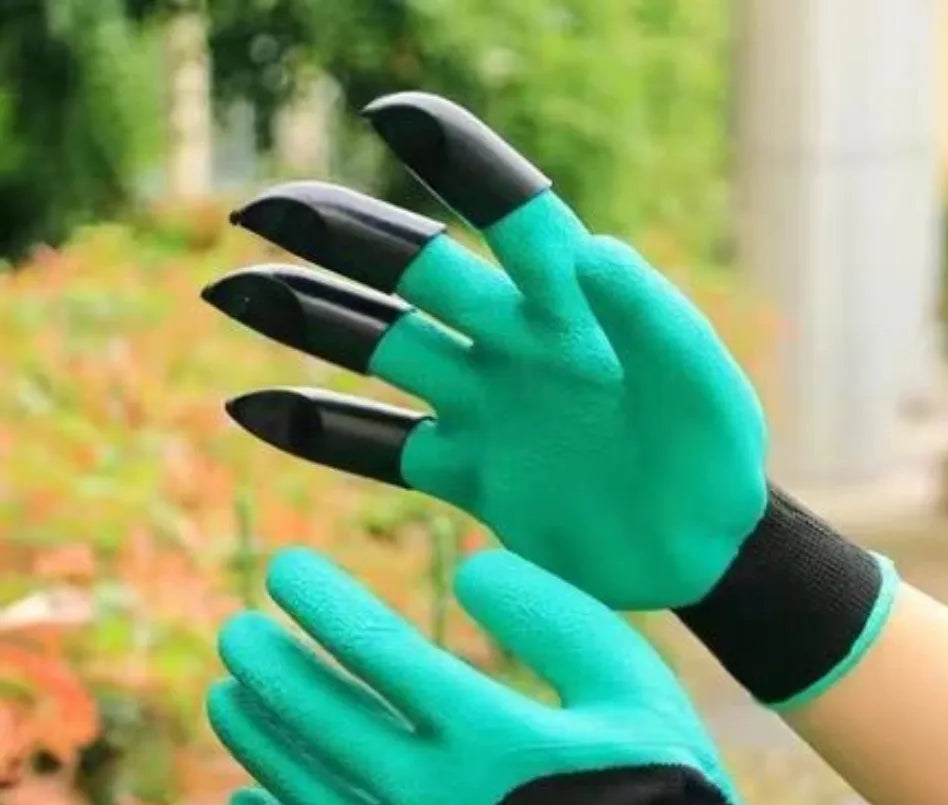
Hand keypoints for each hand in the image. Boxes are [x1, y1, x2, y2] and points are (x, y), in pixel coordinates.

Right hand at [203, 92, 767, 610]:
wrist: (698, 547)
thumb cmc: (715, 458)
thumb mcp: (705, 390)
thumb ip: (656, 323)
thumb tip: (596, 250)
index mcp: (575, 306)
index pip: (511, 215)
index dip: (459, 164)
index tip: (391, 115)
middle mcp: (516, 343)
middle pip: (417, 276)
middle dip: (344, 239)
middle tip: (258, 210)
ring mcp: (484, 408)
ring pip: (382, 350)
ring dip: (310, 321)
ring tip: (233, 294)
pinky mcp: (467, 476)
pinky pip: (380, 449)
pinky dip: (320, 432)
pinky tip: (253, 408)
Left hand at [208, 546, 901, 804]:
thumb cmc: (659, 777)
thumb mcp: (626, 675)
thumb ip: (551, 613)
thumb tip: (468, 568)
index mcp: (488, 733)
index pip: (377, 649)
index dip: (324, 601)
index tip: (285, 567)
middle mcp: (436, 800)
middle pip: (324, 718)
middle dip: (273, 665)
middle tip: (237, 629)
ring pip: (307, 792)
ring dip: (258, 739)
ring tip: (227, 694)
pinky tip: (246, 803)